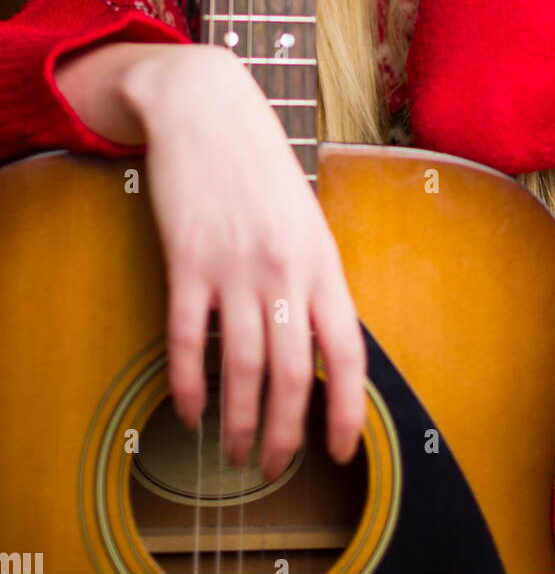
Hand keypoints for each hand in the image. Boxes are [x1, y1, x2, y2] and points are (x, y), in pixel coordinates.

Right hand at [120, 44, 366, 481]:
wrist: (207, 108)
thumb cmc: (259, 164)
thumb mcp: (306, 216)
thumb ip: (314, 276)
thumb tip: (321, 342)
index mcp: (323, 260)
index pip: (348, 351)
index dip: (347, 410)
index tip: (341, 450)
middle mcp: (285, 270)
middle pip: (294, 374)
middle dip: (286, 433)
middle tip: (274, 465)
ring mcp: (235, 266)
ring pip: (243, 367)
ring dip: (240, 421)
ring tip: (235, 450)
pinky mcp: (187, 261)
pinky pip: (188, 339)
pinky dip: (189, 383)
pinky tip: (190, 409)